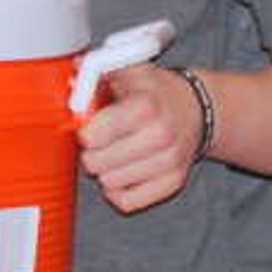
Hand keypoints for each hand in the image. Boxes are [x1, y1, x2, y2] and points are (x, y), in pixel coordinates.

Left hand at [78, 64, 202, 216]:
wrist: (195, 109)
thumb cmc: (157, 92)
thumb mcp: (131, 72)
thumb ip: (100, 71)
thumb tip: (75, 70)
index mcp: (146, 106)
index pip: (93, 135)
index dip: (85, 132)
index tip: (89, 127)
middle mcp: (160, 135)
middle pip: (97, 163)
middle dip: (92, 152)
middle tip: (100, 143)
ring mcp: (169, 162)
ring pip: (110, 183)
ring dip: (105, 171)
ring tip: (114, 154)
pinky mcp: (173, 182)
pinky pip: (128, 202)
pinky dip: (118, 191)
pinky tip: (122, 173)